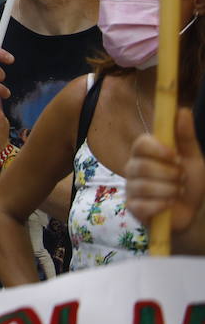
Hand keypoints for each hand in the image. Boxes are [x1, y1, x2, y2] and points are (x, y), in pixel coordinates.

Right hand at [126, 108, 204, 231]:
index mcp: (145, 154)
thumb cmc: (188, 183)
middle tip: (182, 179)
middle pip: (143, 166)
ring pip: (145, 186)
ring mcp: (131, 188)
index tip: (175, 156)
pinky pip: (144, 205)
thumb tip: (182, 110)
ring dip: (170, 191)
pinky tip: (169, 205)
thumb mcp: (192, 159)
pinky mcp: (133, 207)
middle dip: (170, 175)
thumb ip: (185, 136)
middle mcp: (133, 168)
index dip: (157, 149)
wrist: (189, 212)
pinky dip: (163, 205)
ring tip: (177, 193)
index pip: (140, 144)